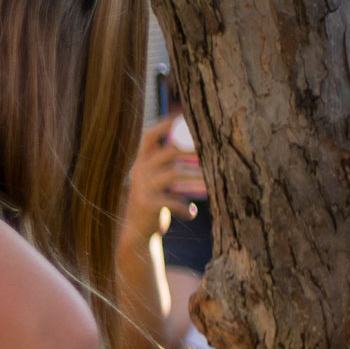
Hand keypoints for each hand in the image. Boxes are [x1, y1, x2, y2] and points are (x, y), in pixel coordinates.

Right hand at [124, 121, 203, 240]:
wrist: (136, 233)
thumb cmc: (155, 202)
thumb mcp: (155, 181)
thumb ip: (166, 166)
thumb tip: (193, 145)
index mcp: (140, 162)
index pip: (149, 135)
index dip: (166, 124)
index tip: (185, 116)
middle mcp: (138, 171)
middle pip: (169, 152)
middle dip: (193, 150)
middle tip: (213, 152)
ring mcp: (141, 187)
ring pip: (175, 173)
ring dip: (197, 178)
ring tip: (211, 185)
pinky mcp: (147, 204)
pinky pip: (174, 201)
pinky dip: (186, 208)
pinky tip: (191, 214)